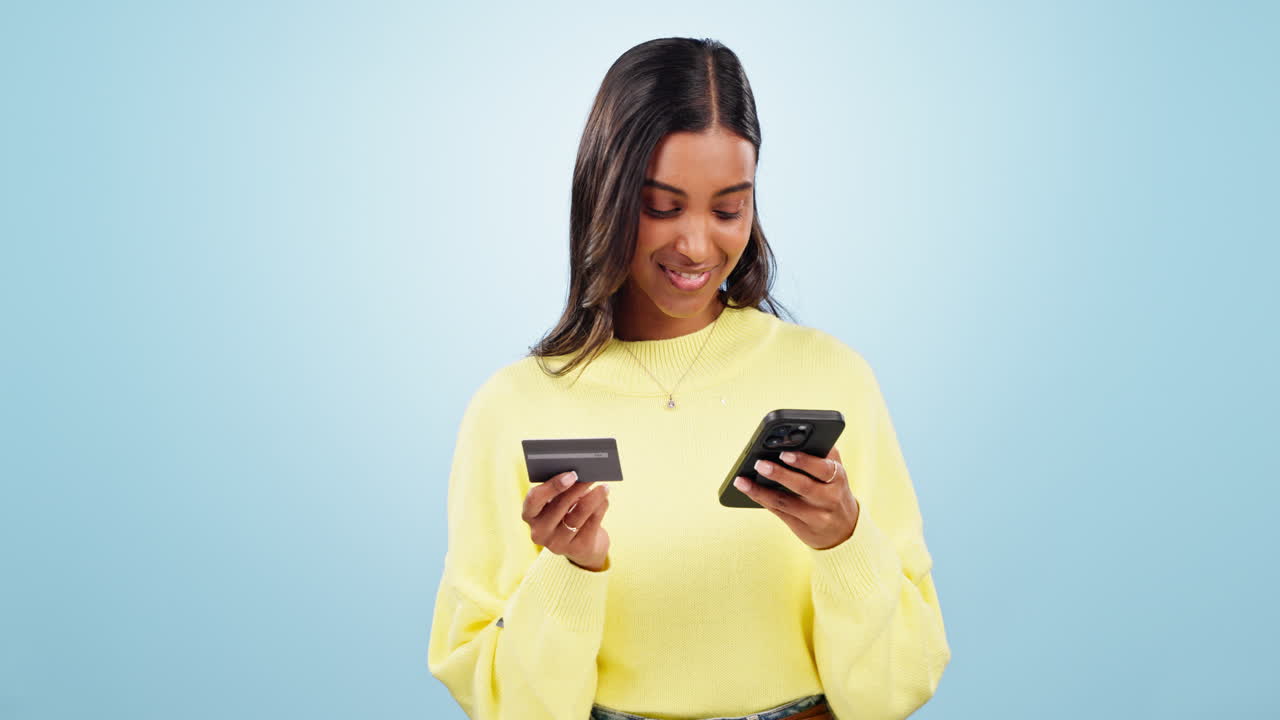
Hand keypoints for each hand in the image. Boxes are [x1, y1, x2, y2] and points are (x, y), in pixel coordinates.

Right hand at [522, 471, 610, 570]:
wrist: (581, 546)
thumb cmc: (567, 514)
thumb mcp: (558, 501)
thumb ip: (563, 488)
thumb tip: (583, 474)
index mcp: (530, 515)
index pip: (534, 499)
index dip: (552, 486)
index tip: (571, 475)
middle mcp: (539, 531)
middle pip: (559, 505)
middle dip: (577, 488)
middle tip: (591, 475)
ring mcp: (557, 543)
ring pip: (577, 515)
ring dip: (593, 498)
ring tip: (604, 487)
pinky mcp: (576, 549)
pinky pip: (591, 524)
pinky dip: (600, 508)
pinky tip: (605, 499)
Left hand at [733, 447, 859, 550]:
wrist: (846, 529)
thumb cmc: (834, 489)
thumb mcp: (836, 471)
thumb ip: (822, 454)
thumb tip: (793, 439)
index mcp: (838, 478)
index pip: (823, 468)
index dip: (804, 461)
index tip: (784, 453)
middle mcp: (829, 498)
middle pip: (803, 486)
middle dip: (779, 474)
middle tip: (759, 463)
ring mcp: (815, 515)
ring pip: (785, 501)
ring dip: (760, 490)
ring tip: (742, 479)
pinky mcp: (801, 527)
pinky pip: (778, 511)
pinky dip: (761, 499)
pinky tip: (746, 489)